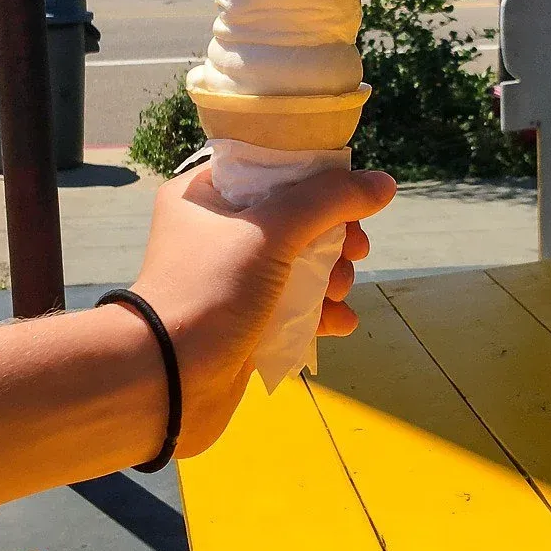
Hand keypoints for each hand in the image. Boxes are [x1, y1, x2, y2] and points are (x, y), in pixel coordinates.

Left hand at [127, 164, 395, 456]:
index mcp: (206, 194)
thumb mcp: (271, 231)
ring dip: (333, 277)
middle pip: (298, 217)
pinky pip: (298, 305)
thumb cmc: (210, 290)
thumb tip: (384, 183)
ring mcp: (233, 279)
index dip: (318, 179)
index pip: (274, 167)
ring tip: (337, 294)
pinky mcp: (248, 321)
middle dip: (335, 237)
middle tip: (354, 252)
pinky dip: (322, 312)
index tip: (349, 200)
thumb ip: (330, 201)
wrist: (167, 383)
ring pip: (304, 263)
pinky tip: (338, 322)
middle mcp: (218, 231)